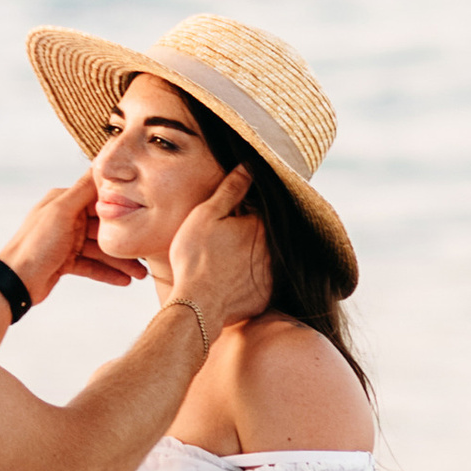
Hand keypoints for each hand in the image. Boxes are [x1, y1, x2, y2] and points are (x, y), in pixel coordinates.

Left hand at [4, 172, 140, 305]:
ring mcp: (66, 241)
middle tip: (146, 252)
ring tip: (141, 275)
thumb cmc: (35, 244)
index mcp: (64, 202)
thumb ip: (83, 191)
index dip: (122, 209)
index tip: (144, 215)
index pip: (99, 201)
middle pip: (103, 228)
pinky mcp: (65, 262)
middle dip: (124, 240)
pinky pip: (92, 266)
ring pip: (100, 250)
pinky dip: (107, 273)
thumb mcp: (62, 212)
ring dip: (120, 262)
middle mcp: (66, 219)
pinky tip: (124, 281)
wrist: (15, 281)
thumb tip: (100, 165)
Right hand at [161, 163, 268, 341]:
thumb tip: (249, 165)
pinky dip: (250, 278)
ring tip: (226, 258)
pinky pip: (261, 281)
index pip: (261, 209)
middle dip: (249, 232)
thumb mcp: (207, 215)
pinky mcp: (266, 296)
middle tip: (225, 239)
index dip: (245, 209)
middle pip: (265, 233)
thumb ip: (231, 189)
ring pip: (265, 257)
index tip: (229, 216)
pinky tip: (231, 279)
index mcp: (262, 226)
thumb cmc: (196, 257)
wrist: (197, 305)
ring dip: (251, 254)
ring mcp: (272, 275)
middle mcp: (274, 250)